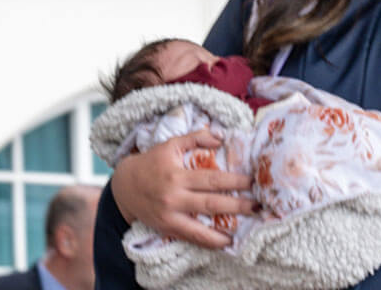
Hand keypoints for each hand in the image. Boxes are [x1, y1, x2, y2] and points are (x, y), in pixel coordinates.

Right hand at [109, 128, 255, 248]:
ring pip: (199, 228)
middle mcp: (174, 198)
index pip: (211, 180)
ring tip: (245, 231)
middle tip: (258, 206)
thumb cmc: (151, 162)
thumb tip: (221, 137)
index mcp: (177, 176)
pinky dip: (206, 242)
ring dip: (223, 231)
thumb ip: (196, 138)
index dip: (233, 182)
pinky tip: (223, 243)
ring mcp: (169, 216)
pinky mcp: (166, 228)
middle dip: (236, 206)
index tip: (252, 182)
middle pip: (210, 204)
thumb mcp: (171, 144)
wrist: (123, 186)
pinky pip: (189, 237)